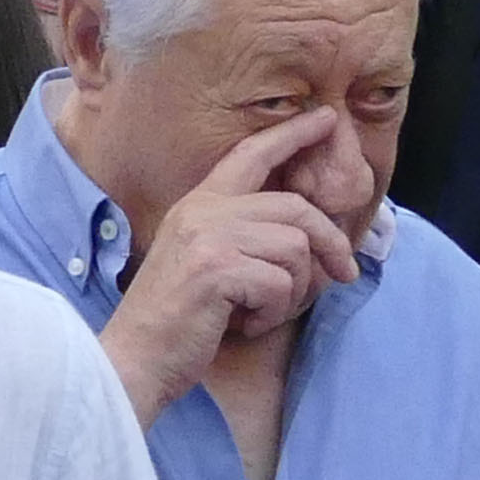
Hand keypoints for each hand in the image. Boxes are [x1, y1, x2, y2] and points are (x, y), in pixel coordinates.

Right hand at [94, 105, 368, 417]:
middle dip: (330, 242)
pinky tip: (245, 324)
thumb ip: (244, 236)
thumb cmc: (177, 322)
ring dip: (292, 290)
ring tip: (261, 310)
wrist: (135, 361)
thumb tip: (312, 234)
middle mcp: (202, 211)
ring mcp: (207, 237)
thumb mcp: (206, 263)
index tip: (326, 119)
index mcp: (197, 205)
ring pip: (295, 247)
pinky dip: (274, 312)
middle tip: (345, 272)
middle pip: (295, 207)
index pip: (251, 154)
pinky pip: (280, 283)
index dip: (292, 134)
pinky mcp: (217, 269)